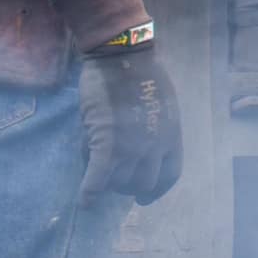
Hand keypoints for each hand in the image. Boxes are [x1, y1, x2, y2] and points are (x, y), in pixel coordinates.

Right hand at [78, 40, 182, 203]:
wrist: (122, 55)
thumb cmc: (141, 73)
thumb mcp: (161, 105)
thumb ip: (154, 131)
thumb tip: (136, 153)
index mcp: (172, 135)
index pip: (170, 176)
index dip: (156, 190)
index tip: (144, 197)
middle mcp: (156, 146)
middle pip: (143, 183)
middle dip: (129, 186)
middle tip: (115, 180)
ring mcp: (132, 146)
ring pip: (120, 182)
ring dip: (109, 183)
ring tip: (99, 175)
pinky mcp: (107, 142)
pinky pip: (98, 177)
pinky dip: (90, 192)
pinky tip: (84, 201)